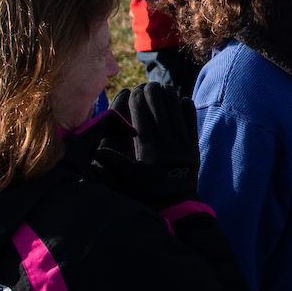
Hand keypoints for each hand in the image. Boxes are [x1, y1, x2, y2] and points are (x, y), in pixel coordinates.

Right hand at [94, 83, 200, 209]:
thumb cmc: (147, 192)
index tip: (134, 90)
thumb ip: (115, 163)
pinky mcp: (194, 149)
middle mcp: (167, 149)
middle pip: (160, 113)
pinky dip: (188, 111)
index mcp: (148, 154)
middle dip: (154, 95)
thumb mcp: (128, 179)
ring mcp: (183, 148)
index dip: (138, 102)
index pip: (142, 121)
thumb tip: (97, 151)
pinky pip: (192, 125)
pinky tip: (183, 99)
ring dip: (171, 99)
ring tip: (164, 88)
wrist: (175, 205)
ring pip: (177, 116)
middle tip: (148, 85)